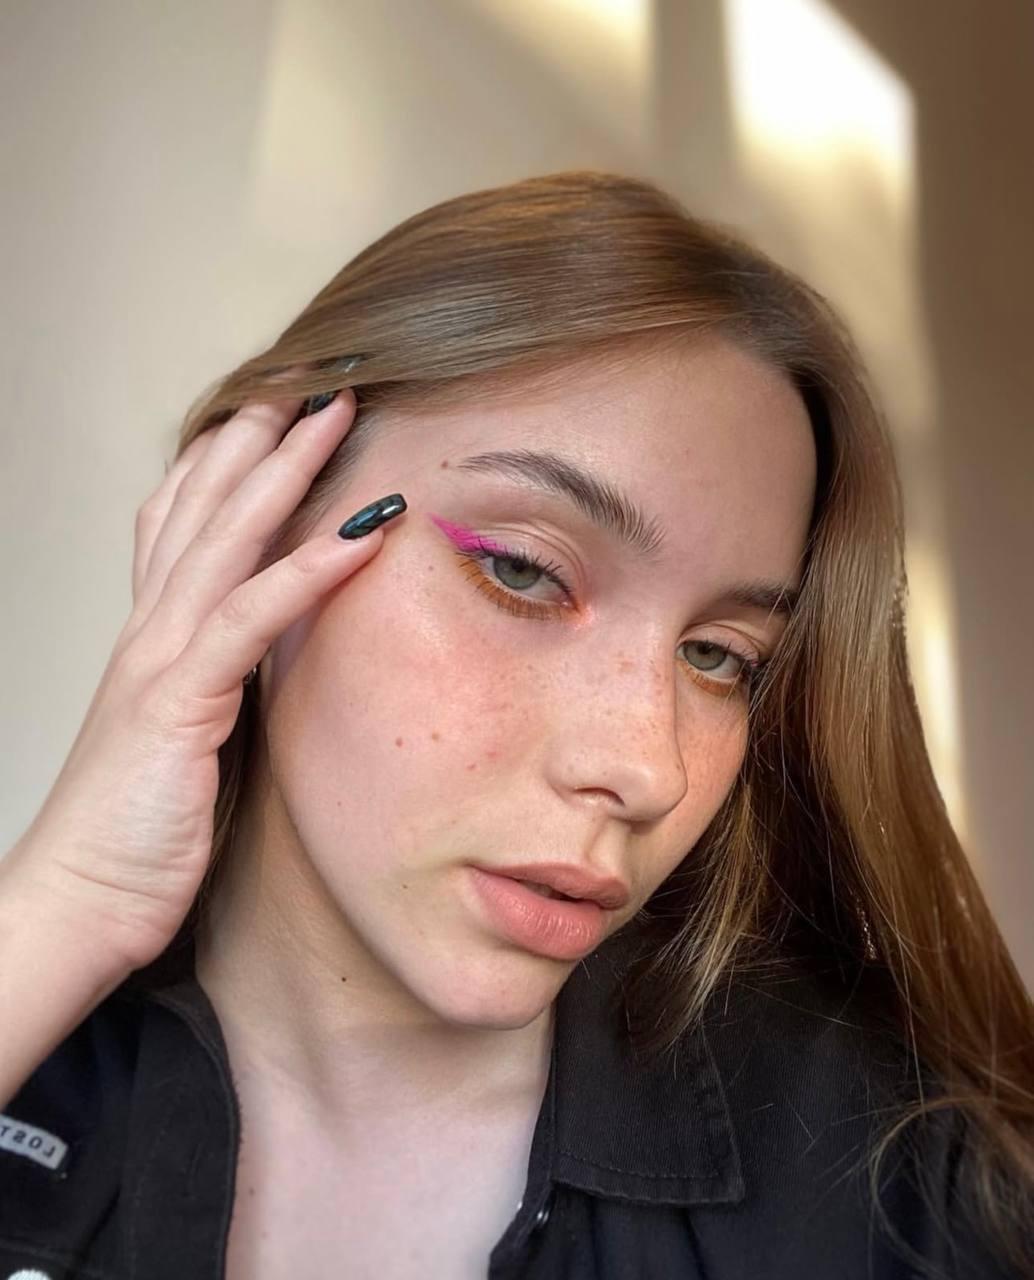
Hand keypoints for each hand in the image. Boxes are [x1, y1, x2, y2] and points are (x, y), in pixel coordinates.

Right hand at [3, 384, 396, 974]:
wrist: (79, 902)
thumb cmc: (136, 829)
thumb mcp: (186, 740)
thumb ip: (216, 686)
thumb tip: (267, 659)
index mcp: (153, 640)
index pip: (181, 528)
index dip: (222, 465)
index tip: (270, 417)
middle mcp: (151, 632)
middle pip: (204, 510)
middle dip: (256, 439)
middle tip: (307, 379)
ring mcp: (160, 659)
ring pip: (224, 541)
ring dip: (284, 473)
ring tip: (333, 413)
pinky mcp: (180, 702)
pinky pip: (251, 620)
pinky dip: (307, 569)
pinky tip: (361, 532)